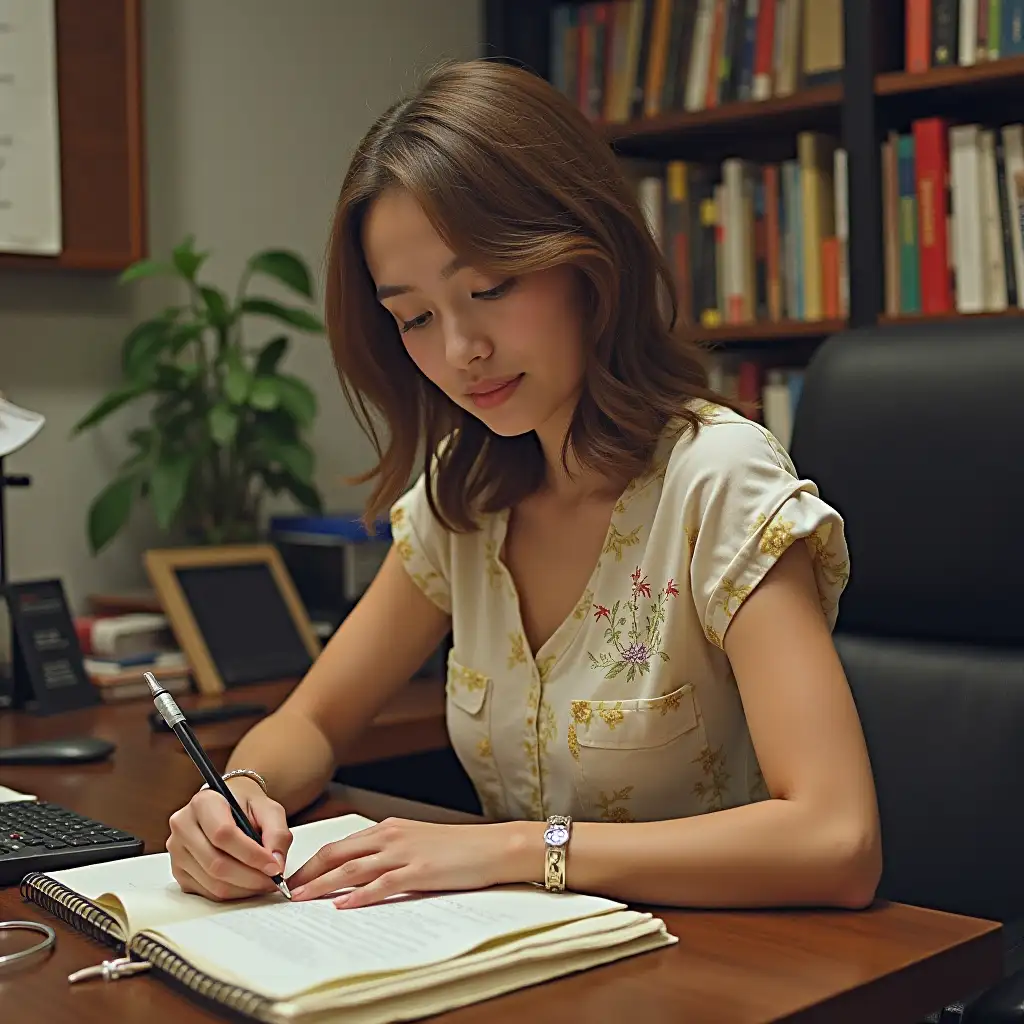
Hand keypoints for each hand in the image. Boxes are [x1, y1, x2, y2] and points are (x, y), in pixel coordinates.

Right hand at [166, 777, 292, 901]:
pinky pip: (207, 893)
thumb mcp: (269, 809)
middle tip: (273, 881)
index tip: (274, 866)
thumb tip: (276, 863)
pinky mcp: (179, 872)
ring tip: (264, 883)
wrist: (228, 807)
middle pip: (216, 863)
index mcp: (203, 802)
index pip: (223, 834)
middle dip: (250, 877)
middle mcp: (183, 826)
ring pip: (212, 882)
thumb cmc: (247, 806)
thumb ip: (277, 833)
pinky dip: (233, 894)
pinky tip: (248, 885)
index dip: (251, 854)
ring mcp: (177, 851)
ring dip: (243, 889)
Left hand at [286, 817, 538, 908]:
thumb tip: (363, 870)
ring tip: (300, 898)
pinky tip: (342, 904)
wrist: (492, 846)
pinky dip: (358, 895)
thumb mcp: (418, 841)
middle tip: (287, 889)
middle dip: (309, 871)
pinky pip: (381, 884)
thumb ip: (390, 850)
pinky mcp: (418, 872)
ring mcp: (404, 853)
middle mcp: (391, 836)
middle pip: (338, 853)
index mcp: (389, 827)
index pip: (341, 843)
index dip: (314, 860)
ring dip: (322, 884)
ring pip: (352, 868)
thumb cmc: (459, 847)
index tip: (296, 875)